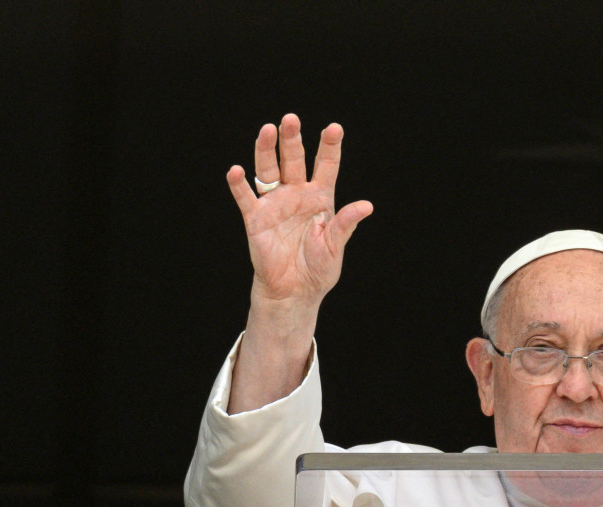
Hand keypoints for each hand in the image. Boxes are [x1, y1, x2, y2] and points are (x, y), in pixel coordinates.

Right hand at [225, 115, 372, 411]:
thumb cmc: (318, 269)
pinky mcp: (256, 218)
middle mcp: (297, 194)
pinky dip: (240, 184)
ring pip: (268, 170)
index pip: (326, 166)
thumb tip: (366, 206)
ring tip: (266, 130)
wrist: (294, 291)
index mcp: (321, 198)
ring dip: (265, 150)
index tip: (334, 128)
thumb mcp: (335, 246)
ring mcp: (275, 204)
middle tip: (291, 119)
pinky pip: (246, 198)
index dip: (329, 147)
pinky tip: (236, 171)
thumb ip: (345, 224)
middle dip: (292, 140)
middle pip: (294, 160)